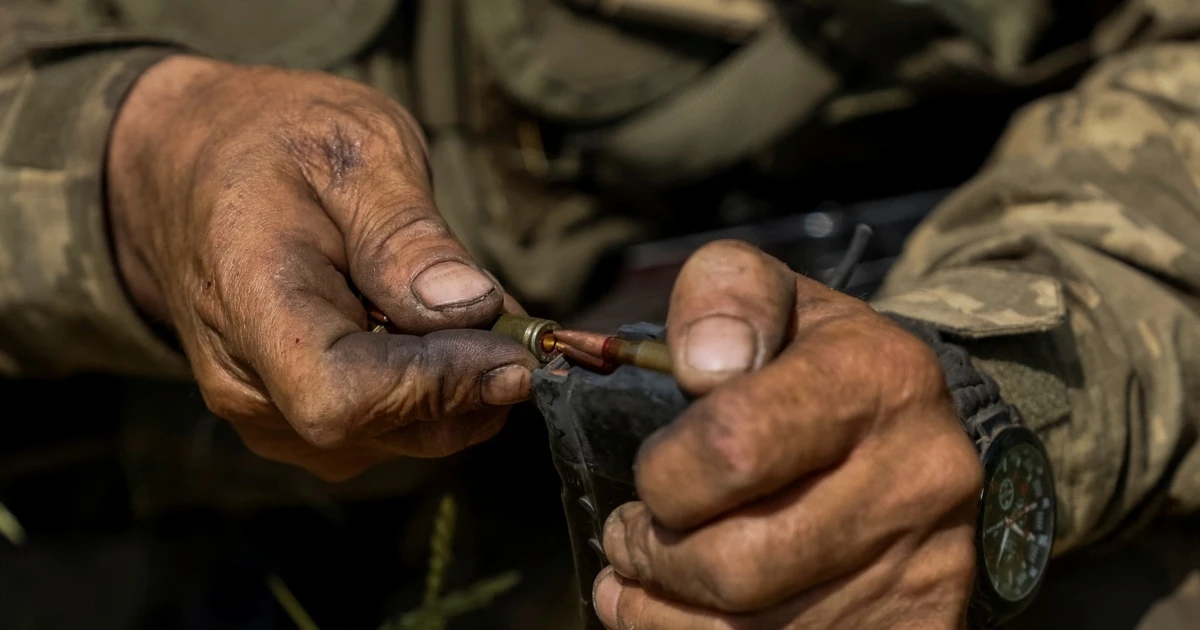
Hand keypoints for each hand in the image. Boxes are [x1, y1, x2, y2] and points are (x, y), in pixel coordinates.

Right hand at [106, 56, 536, 479]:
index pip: (341, 397)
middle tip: (518, 321)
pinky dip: (440, 389)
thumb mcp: (353, 151)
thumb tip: (470, 305)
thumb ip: (406, 233)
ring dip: (462, 387)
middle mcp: (248, 384)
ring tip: (469, 308)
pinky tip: (440, 330)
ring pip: (402, 439)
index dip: (438, 386)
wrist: (191, 167)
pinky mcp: (299, 426)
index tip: (514, 352)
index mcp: (247, 303)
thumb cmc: (273, 146)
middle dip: (471, 383)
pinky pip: (391, 430)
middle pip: (386, 427)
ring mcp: (271, 416)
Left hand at [594, 241, 982, 627]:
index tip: (651, 471)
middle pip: (738, 564)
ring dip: (665, 615)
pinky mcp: (920, 625)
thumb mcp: (775, 296)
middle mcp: (917, 478)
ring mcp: (927, 566)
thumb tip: (702, 364)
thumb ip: (723, 297)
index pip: (736, 447)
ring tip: (642, 579)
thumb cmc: (819, 363)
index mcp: (877, 378)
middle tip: (630, 536)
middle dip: (654, 555)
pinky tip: (681, 618)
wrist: (922, 433)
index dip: (665, 473)